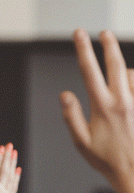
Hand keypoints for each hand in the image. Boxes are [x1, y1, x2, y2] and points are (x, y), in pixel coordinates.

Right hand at [61, 29, 133, 192]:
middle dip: (108, 44)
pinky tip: (127, 86)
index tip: (79, 33)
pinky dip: (132, 81)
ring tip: (114, 77)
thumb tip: (64, 94)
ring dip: (121, 70)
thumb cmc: (106, 159)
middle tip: (103, 32)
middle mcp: (122, 100)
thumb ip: (72, 116)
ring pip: (129, 74)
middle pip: (115, 63)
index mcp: (102, 107)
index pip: (89, 71)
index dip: (83, 49)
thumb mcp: (81, 142)